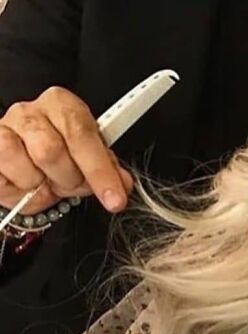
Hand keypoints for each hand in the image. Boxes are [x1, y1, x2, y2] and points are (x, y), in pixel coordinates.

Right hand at [0, 86, 133, 214]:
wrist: (24, 165)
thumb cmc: (61, 158)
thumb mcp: (89, 161)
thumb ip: (108, 169)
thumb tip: (122, 184)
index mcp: (61, 105)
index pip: (82, 135)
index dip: (100, 171)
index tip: (115, 199)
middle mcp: (29, 111)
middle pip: (51, 152)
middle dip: (68, 180)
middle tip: (72, 185)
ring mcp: (3, 130)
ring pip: (26, 169)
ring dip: (43, 187)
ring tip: (48, 183)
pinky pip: (5, 182)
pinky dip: (22, 194)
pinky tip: (28, 186)